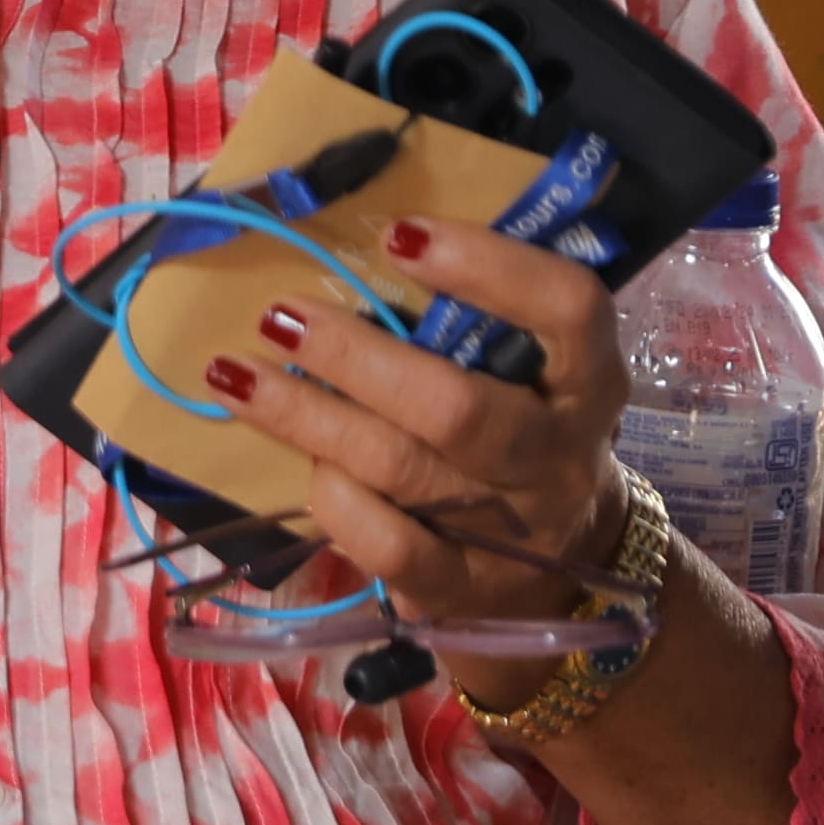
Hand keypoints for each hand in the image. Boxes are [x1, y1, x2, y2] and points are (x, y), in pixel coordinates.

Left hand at [268, 215, 630, 708]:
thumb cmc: (524, 428)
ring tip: (235, 374)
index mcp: (588, 380)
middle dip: (356, 359)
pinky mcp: (465, 589)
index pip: (567, 309)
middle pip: (457, 408)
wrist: (568, 564)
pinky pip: (388, 545)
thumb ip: (473, 322)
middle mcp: (558, 454)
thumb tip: (361, 250)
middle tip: (278, 315)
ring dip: (309, 418)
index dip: (491, 267)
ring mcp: (515, 529)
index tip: (397, 235)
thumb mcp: (530, 371)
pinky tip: (302, 467)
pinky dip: (337, 502)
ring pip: (403, 469)